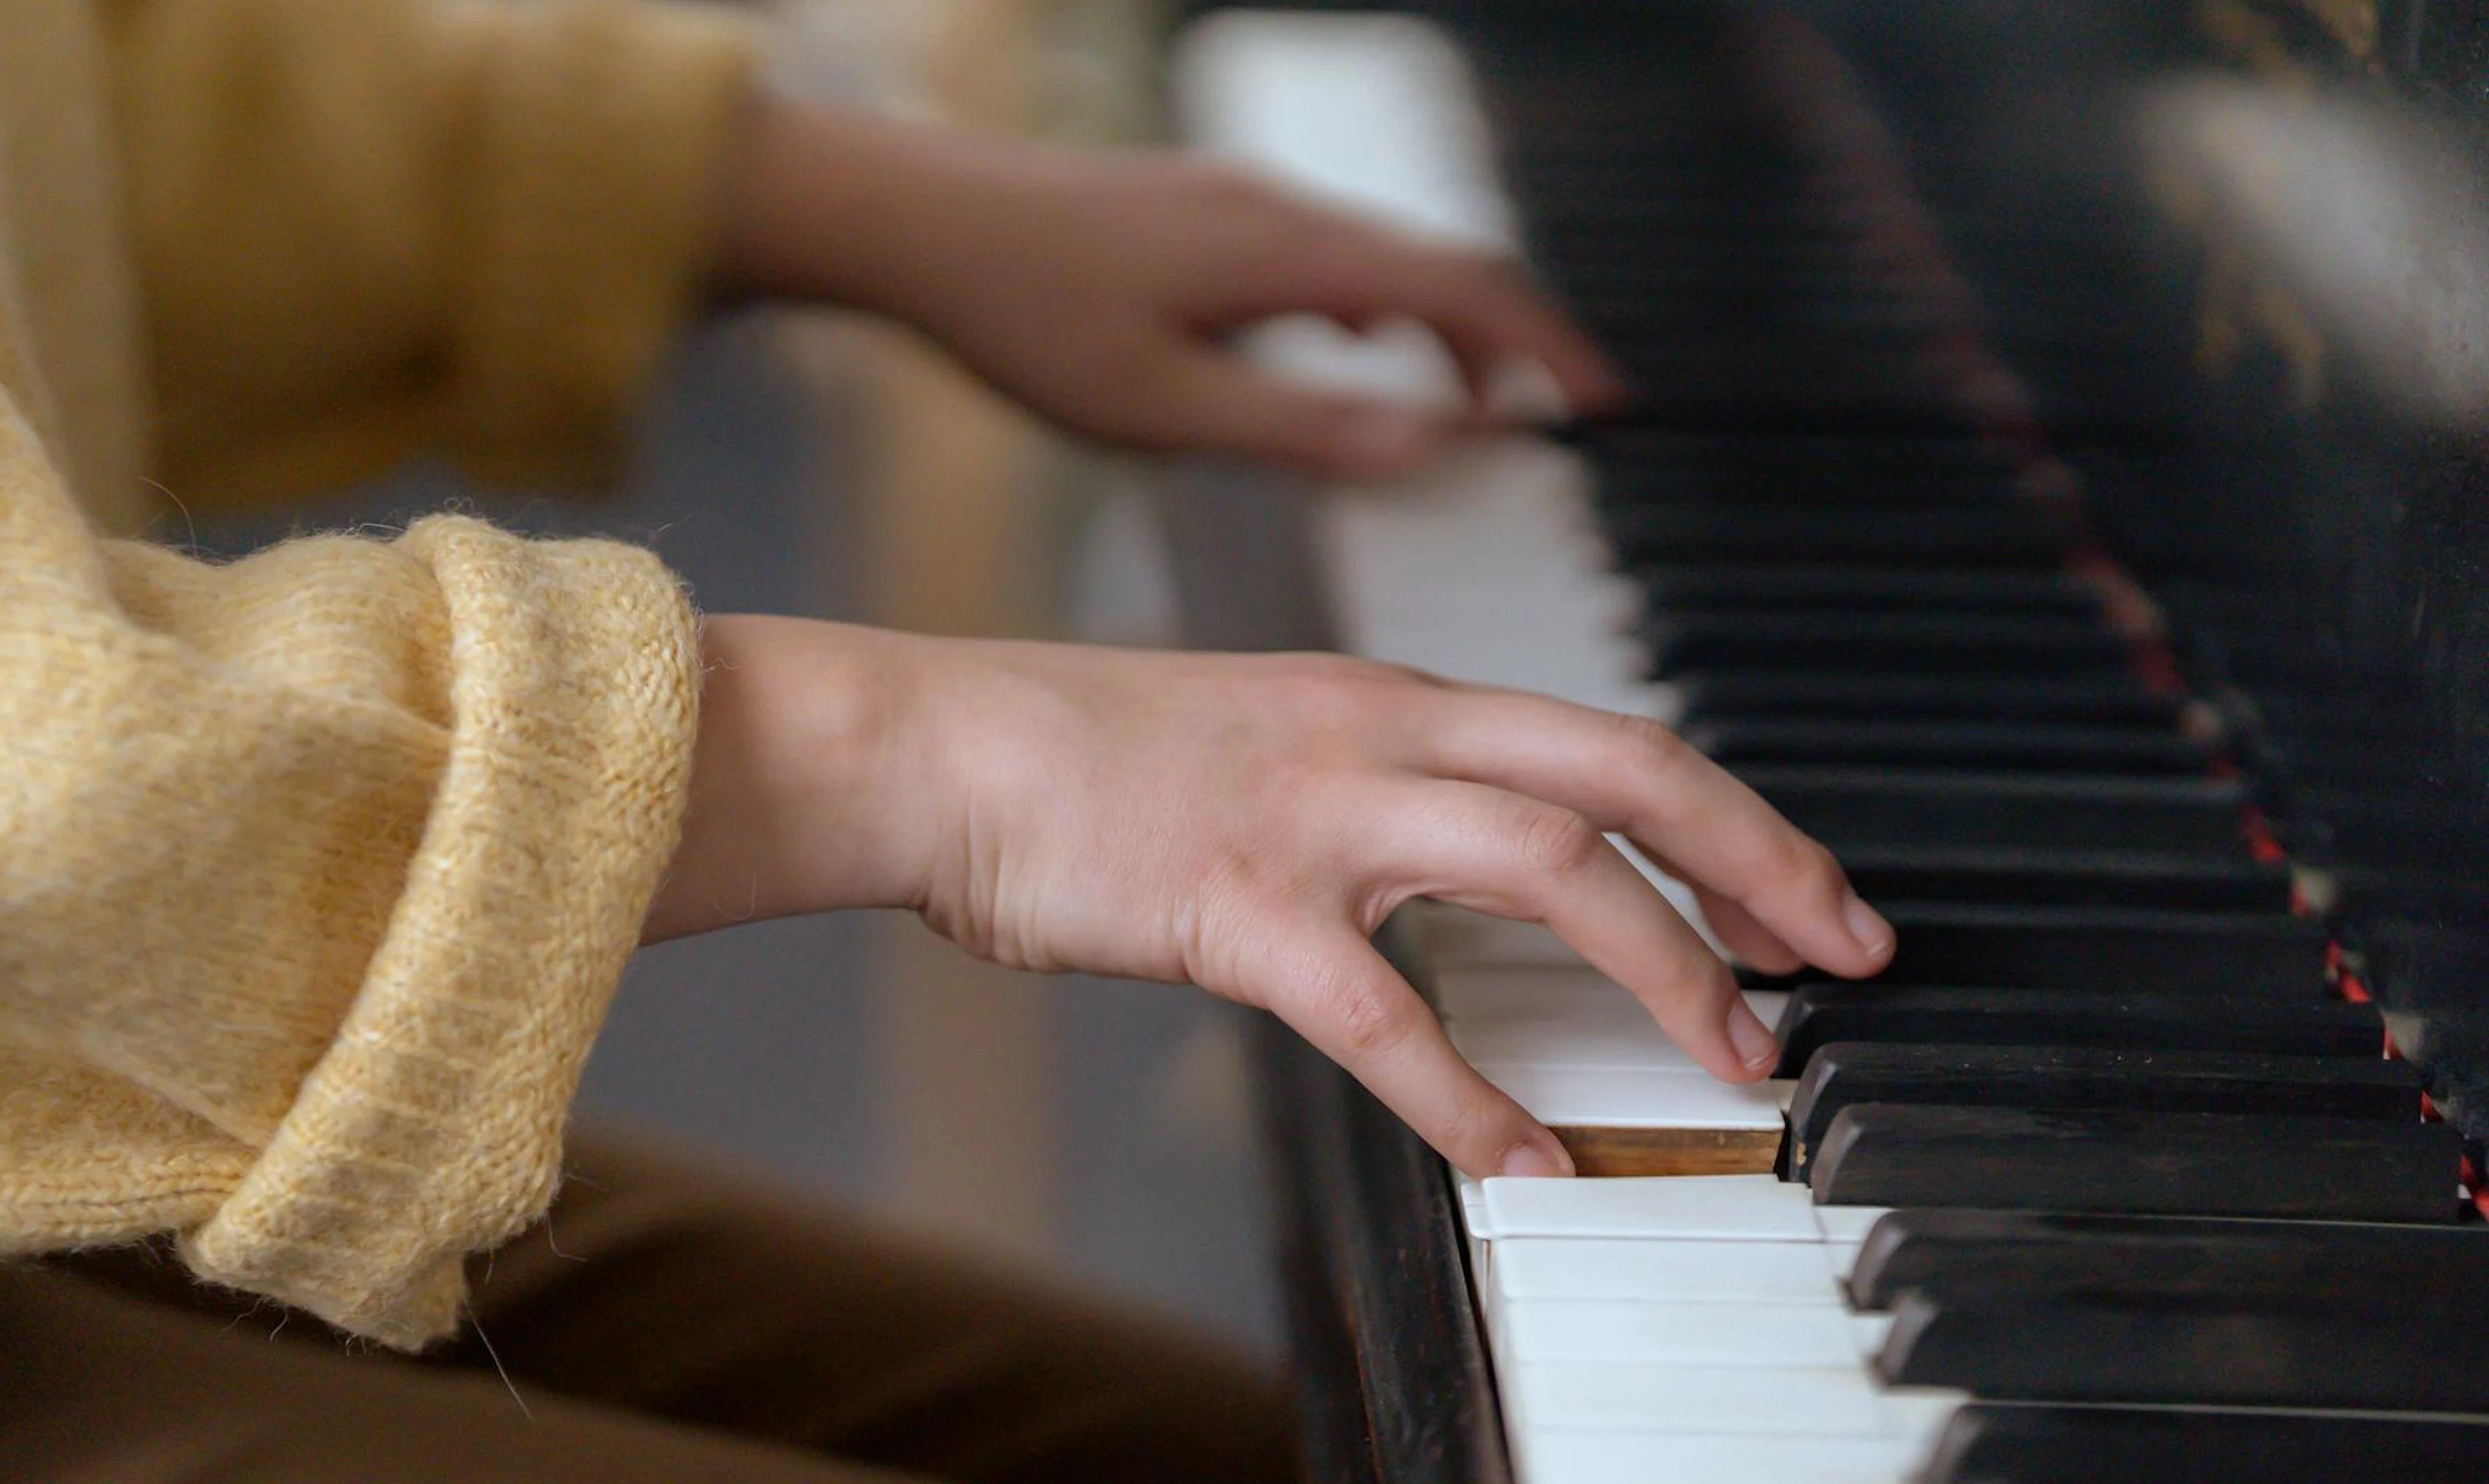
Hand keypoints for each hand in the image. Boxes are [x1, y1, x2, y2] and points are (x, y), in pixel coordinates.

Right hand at [646, 617, 1895, 1179]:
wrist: (933, 746)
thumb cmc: (1076, 755)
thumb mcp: (1261, 741)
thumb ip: (1371, 792)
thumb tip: (1459, 871)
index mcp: (1390, 698)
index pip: (1605, 742)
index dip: (1731, 814)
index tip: (1810, 889)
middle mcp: (1378, 734)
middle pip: (1623, 773)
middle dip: (1760, 860)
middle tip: (1850, 953)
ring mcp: (1311, 814)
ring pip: (1545, 866)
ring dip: (1663, 964)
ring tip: (1735, 1057)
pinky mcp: (1234, 904)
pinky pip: (1384, 1011)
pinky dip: (1468, 1094)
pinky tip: (1523, 1160)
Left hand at [706, 103, 1620, 477]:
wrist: (918, 223)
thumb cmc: (1022, 314)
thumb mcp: (1162, 409)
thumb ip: (1300, 431)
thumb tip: (1425, 445)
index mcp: (1287, 257)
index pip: (1465, 291)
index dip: (1548, 349)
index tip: (1605, 402)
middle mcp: (1280, 212)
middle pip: (1441, 266)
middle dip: (1512, 344)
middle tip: (1553, 416)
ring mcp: (1243, 203)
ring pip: (1384, 257)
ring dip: (1441, 326)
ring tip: (1465, 404)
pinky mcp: (1207, 211)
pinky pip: (1330, 252)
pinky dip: (1377, 305)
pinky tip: (1349, 349)